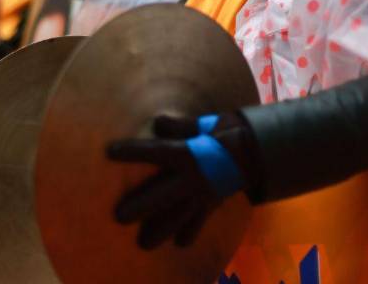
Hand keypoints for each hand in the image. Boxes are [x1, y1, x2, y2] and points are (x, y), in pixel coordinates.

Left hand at [107, 115, 244, 249]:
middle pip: (162, 195)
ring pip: (178, 217)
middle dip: (141, 206)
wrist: (258, 151)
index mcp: (188, 154)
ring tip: (143, 244)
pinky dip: (190, 233)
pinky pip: (200, 223)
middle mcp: (193, 179)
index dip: (133, 152)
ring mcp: (203, 195)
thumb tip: (157, 123)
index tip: (109, 152)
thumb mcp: (204, 123)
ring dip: (161, 230)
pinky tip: (180, 245)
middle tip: (119, 217)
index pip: (155, 152)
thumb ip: (178, 125)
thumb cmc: (227, 132)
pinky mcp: (212, 204)